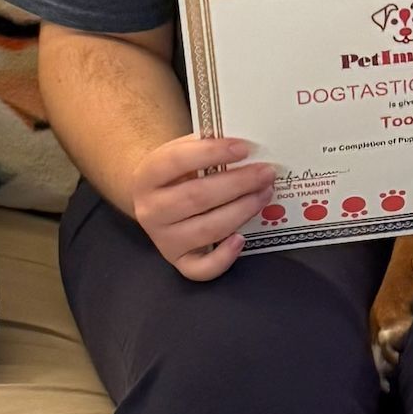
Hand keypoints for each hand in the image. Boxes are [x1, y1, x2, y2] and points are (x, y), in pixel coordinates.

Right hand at [130, 134, 274, 278]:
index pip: (177, 161)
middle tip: (265, 173)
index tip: (244, 148)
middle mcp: (150, 211)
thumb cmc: (179, 172)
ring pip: (206, 229)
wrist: (158, 199)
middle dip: (238, 183)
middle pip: (197, 197)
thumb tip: (246, 144)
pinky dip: (224, 257)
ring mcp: (164, 239)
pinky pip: (201, 269)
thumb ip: (207, 145)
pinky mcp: (179, 261)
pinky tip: (241, 238)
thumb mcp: (183, 151)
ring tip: (265, 193)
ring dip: (242, 211)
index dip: (212, 153)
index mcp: (147, 176)